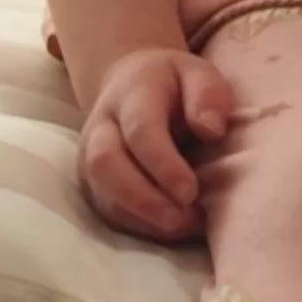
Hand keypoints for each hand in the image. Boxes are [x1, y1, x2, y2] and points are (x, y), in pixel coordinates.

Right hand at [76, 45, 234, 243]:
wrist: (131, 85)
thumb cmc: (175, 84)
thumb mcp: (199, 74)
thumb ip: (208, 95)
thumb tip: (211, 130)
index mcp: (132, 93)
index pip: (140, 130)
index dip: (163, 165)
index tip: (191, 192)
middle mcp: (102, 125)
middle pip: (106, 164)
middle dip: (144, 199)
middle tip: (185, 217)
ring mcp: (90, 156)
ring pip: (102, 192)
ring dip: (142, 217)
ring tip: (184, 226)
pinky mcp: (91, 183)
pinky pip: (107, 210)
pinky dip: (138, 225)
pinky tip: (170, 228)